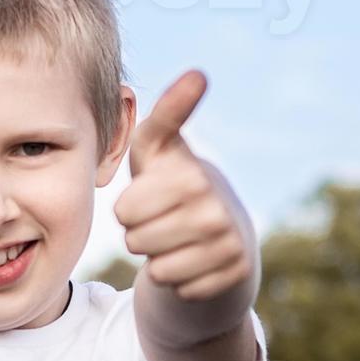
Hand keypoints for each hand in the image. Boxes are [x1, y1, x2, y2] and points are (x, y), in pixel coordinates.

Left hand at [113, 69, 255, 300]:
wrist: (221, 237)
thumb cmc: (172, 187)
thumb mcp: (159, 150)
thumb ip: (164, 115)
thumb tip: (198, 74)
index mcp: (190, 173)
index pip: (125, 210)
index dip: (128, 208)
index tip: (152, 190)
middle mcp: (214, 204)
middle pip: (135, 237)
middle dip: (139, 234)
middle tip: (161, 222)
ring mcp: (227, 239)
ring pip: (157, 265)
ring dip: (157, 258)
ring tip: (175, 241)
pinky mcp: (234, 272)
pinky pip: (176, 287)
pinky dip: (178, 280)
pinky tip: (192, 262)